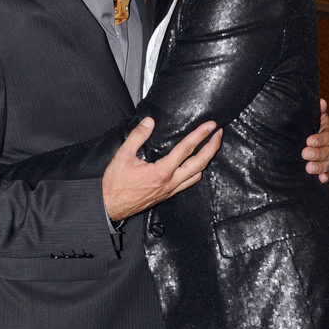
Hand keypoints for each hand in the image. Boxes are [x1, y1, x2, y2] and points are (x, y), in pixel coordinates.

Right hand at [103, 118, 221, 220]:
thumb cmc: (115, 184)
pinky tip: (194, 165)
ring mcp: (170, 190)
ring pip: (197, 175)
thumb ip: (137, 137)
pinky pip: (188, 183)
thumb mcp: (123, 156)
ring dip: (206, 160)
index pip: (186, 149)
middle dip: (212, 147)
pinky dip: (196, 172)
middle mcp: (170, 182)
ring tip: (209, 148)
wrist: (110, 206)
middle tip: (218, 134)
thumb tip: (148, 122)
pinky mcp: (167, 194)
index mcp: (161, 172)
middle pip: (200, 163)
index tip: (210, 126)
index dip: (200, 135)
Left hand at [301, 98, 328, 182]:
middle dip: (317, 153)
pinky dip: (326, 177)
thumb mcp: (309, 116)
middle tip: (304, 153)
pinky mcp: (323, 168)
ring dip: (319, 167)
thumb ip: (316, 110)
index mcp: (327, 131)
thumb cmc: (305, 124)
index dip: (319, 139)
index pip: (327, 135)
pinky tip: (321, 179)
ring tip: (309, 168)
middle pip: (328, 151)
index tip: (308, 141)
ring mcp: (327, 158)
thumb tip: (321, 102)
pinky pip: (328, 173)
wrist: (300, 137)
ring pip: (328, 163)